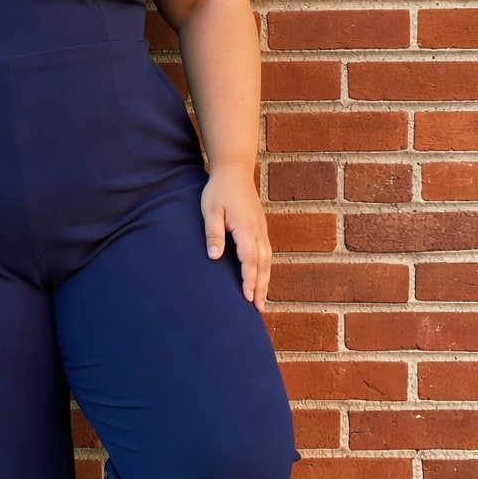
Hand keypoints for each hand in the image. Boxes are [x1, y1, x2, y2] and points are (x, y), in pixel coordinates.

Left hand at [200, 165, 271, 311]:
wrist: (235, 170)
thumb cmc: (219, 190)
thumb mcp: (210, 210)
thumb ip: (213, 233)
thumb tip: (214, 256)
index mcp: (245, 228)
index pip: (249, 260)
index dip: (249, 280)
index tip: (247, 298)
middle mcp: (257, 231)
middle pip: (262, 264)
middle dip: (260, 287)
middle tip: (258, 308)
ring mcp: (261, 229)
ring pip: (267, 260)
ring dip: (265, 280)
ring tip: (261, 300)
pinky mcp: (260, 227)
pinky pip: (266, 252)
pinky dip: (265, 268)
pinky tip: (262, 277)